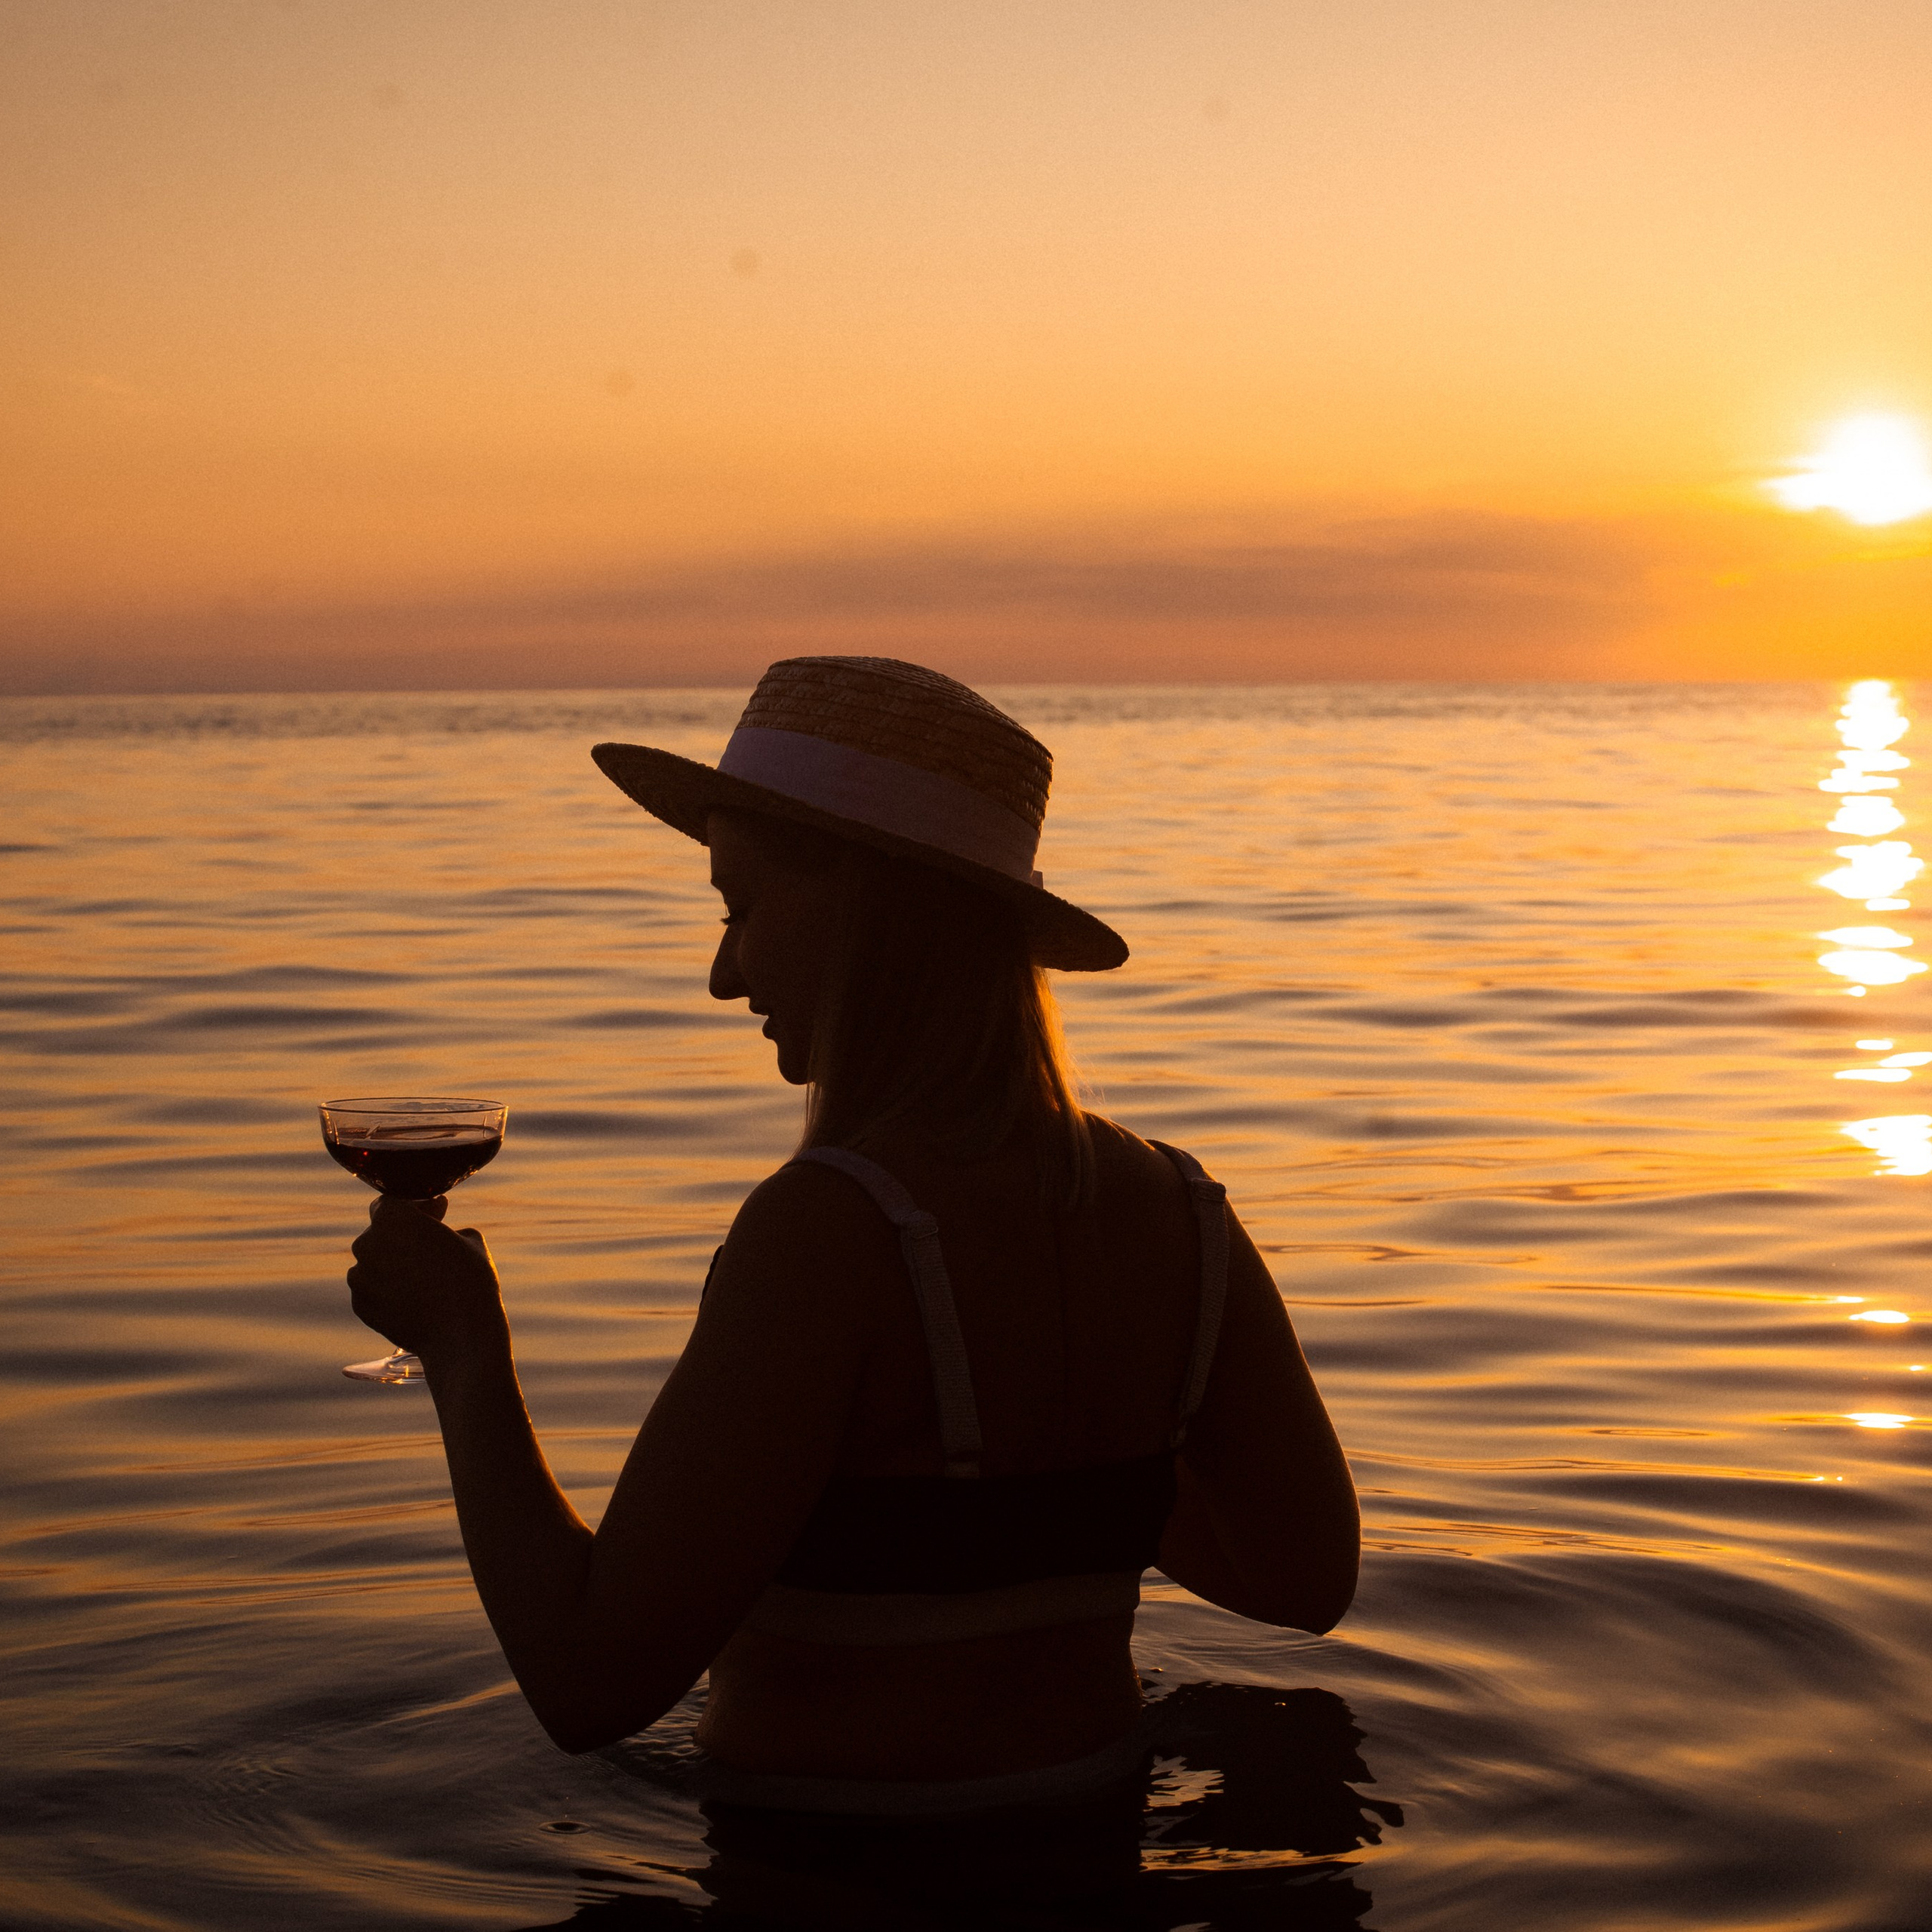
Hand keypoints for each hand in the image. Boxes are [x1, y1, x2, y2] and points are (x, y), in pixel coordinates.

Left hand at [347, 1195, 505, 1366]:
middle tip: (432, 1243)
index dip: (416, 1206)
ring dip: (394, 1262)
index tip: (438, 1212)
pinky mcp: (360, 1306)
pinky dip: (388, 1288)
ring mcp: (360, 1277)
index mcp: (392, 1219)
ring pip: (374, 1261)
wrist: (461, 1335)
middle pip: (381, 1232)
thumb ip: (443, 1228)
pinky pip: (372, 1288)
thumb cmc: (470, 1281)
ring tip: (423, 1275)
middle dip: (404, 1235)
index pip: (391, 1202)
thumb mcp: (470, 1239)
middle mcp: (367, 1244)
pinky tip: (414, 1296)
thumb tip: (437, 1232)